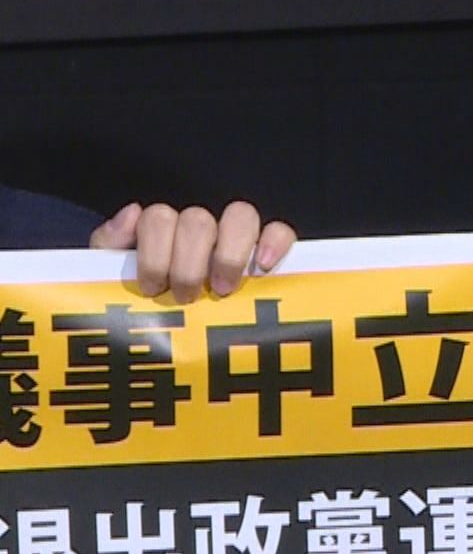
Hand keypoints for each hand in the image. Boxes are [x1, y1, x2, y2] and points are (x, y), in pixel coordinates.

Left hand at [89, 201, 296, 301]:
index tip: (154, 288)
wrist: (164, 340)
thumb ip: (109, 244)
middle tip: (187, 297)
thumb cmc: (142, 307)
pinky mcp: (269, 250)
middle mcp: (200, 227)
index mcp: (162, 231)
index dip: (155, 253)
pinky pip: (281, 230)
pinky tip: (263, 267)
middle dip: (189, 264)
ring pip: (241, 215)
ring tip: (222, 289)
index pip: (160, 218)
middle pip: (198, 221)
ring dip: (230, 255)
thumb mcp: (110, 278)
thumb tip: (132, 213)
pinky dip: (274, 242)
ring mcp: (236, 237)